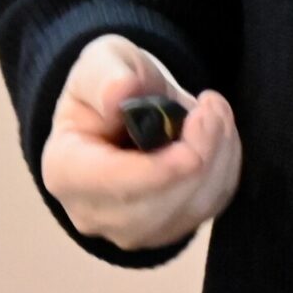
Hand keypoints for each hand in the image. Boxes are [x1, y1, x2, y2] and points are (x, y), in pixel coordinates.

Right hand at [40, 33, 242, 250]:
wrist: (126, 107)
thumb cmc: (108, 84)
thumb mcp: (101, 62)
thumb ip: (105, 75)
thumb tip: (120, 94)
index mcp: (66, 171)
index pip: (111, 185)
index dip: (158, 168)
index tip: (196, 123)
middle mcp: (94, 213)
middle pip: (154, 209)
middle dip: (199, 156)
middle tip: (211, 107)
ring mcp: (133, 229)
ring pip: (189, 211)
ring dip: (218, 158)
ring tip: (214, 112)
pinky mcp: (170, 228)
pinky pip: (210, 207)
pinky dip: (226, 168)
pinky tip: (218, 133)